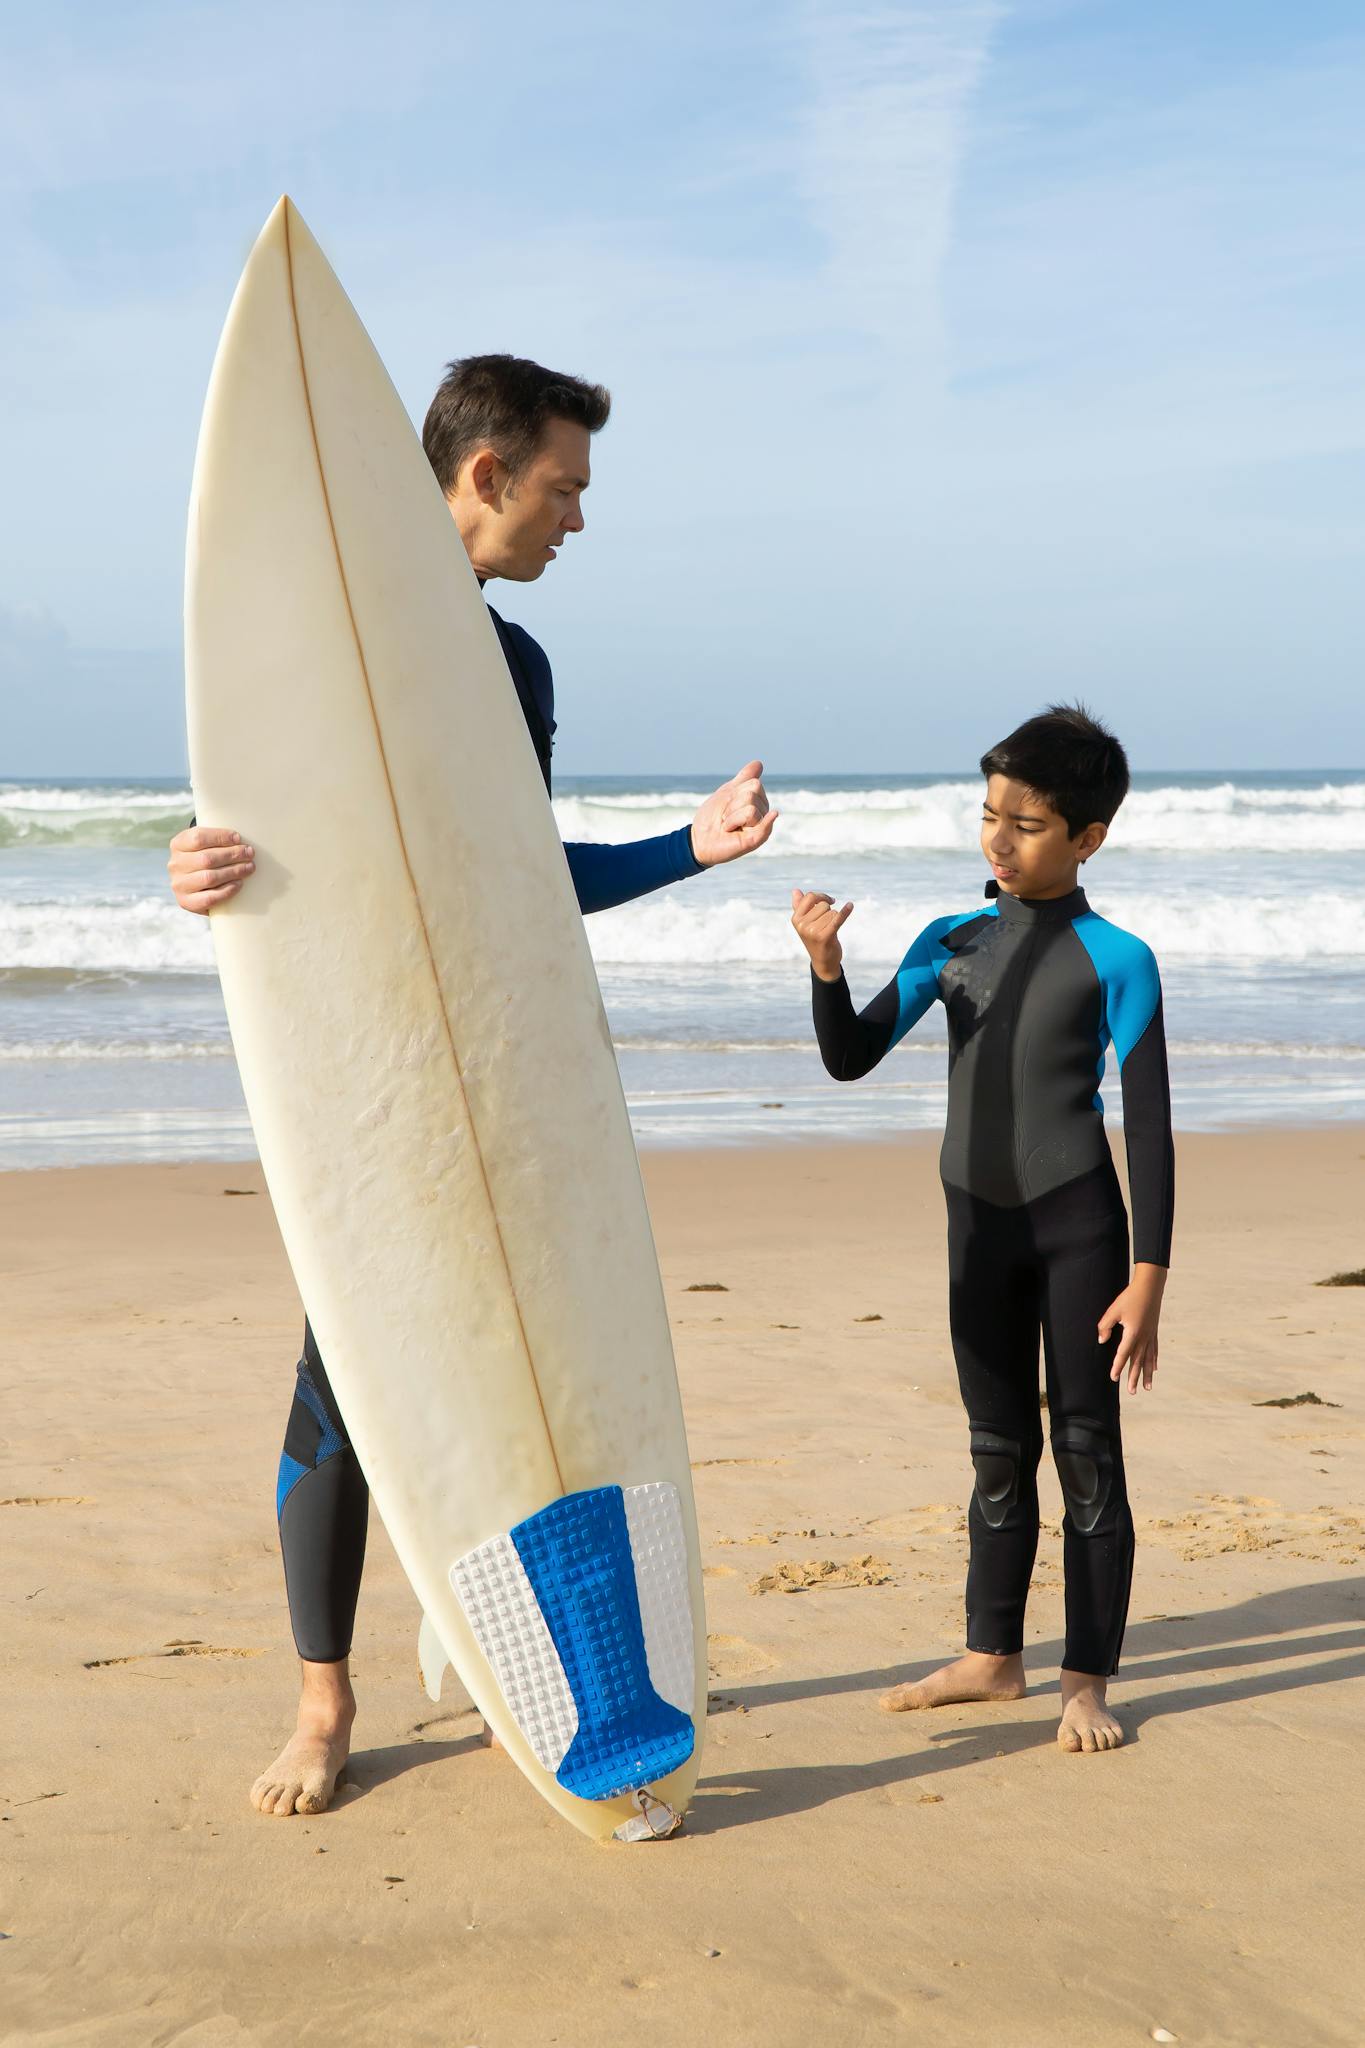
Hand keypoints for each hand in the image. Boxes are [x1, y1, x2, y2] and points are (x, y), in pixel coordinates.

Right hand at [167, 826, 254, 914]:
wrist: (195, 886)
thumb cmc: (206, 858)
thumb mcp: (206, 844)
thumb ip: (218, 840)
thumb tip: (240, 840)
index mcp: (178, 844)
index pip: (198, 838)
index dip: (221, 837)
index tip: (238, 838)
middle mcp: (175, 864)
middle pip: (206, 858)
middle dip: (232, 855)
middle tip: (249, 853)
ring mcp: (179, 884)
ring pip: (208, 878)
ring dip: (233, 872)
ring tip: (249, 867)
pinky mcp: (186, 902)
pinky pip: (209, 898)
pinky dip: (227, 890)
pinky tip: (238, 883)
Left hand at [689, 760, 777, 866]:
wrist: (699, 838)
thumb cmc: (712, 816)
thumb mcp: (727, 792)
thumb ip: (744, 778)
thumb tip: (759, 763)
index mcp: (757, 801)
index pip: (754, 783)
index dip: (735, 791)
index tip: (727, 804)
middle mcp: (762, 813)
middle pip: (753, 793)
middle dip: (732, 804)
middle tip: (726, 817)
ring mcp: (760, 827)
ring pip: (751, 807)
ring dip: (731, 817)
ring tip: (729, 826)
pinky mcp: (756, 840)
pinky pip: (764, 825)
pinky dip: (767, 821)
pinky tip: (773, 816)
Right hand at [791, 887, 853, 982]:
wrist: (823, 961)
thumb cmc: (815, 938)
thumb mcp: (805, 922)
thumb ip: (799, 906)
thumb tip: (795, 890)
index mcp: (796, 919)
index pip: (810, 897)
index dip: (822, 896)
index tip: (830, 901)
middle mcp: (802, 925)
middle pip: (823, 904)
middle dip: (828, 912)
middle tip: (825, 925)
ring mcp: (813, 932)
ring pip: (832, 912)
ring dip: (834, 920)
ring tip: (829, 931)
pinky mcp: (825, 937)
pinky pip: (837, 920)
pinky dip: (845, 912)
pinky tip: (850, 905)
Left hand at [1099, 1263, 1166, 1392]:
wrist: (1150, 1287)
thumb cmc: (1130, 1297)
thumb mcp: (1113, 1310)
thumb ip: (1105, 1326)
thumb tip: (1102, 1341)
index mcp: (1132, 1333)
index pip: (1123, 1354)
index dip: (1117, 1366)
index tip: (1113, 1378)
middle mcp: (1143, 1337)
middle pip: (1137, 1361)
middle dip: (1133, 1377)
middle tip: (1131, 1392)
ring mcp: (1150, 1335)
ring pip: (1148, 1359)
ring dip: (1146, 1374)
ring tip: (1146, 1388)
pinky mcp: (1154, 1331)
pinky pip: (1154, 1350)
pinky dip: (1153, 1361)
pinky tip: (1154, 1369)